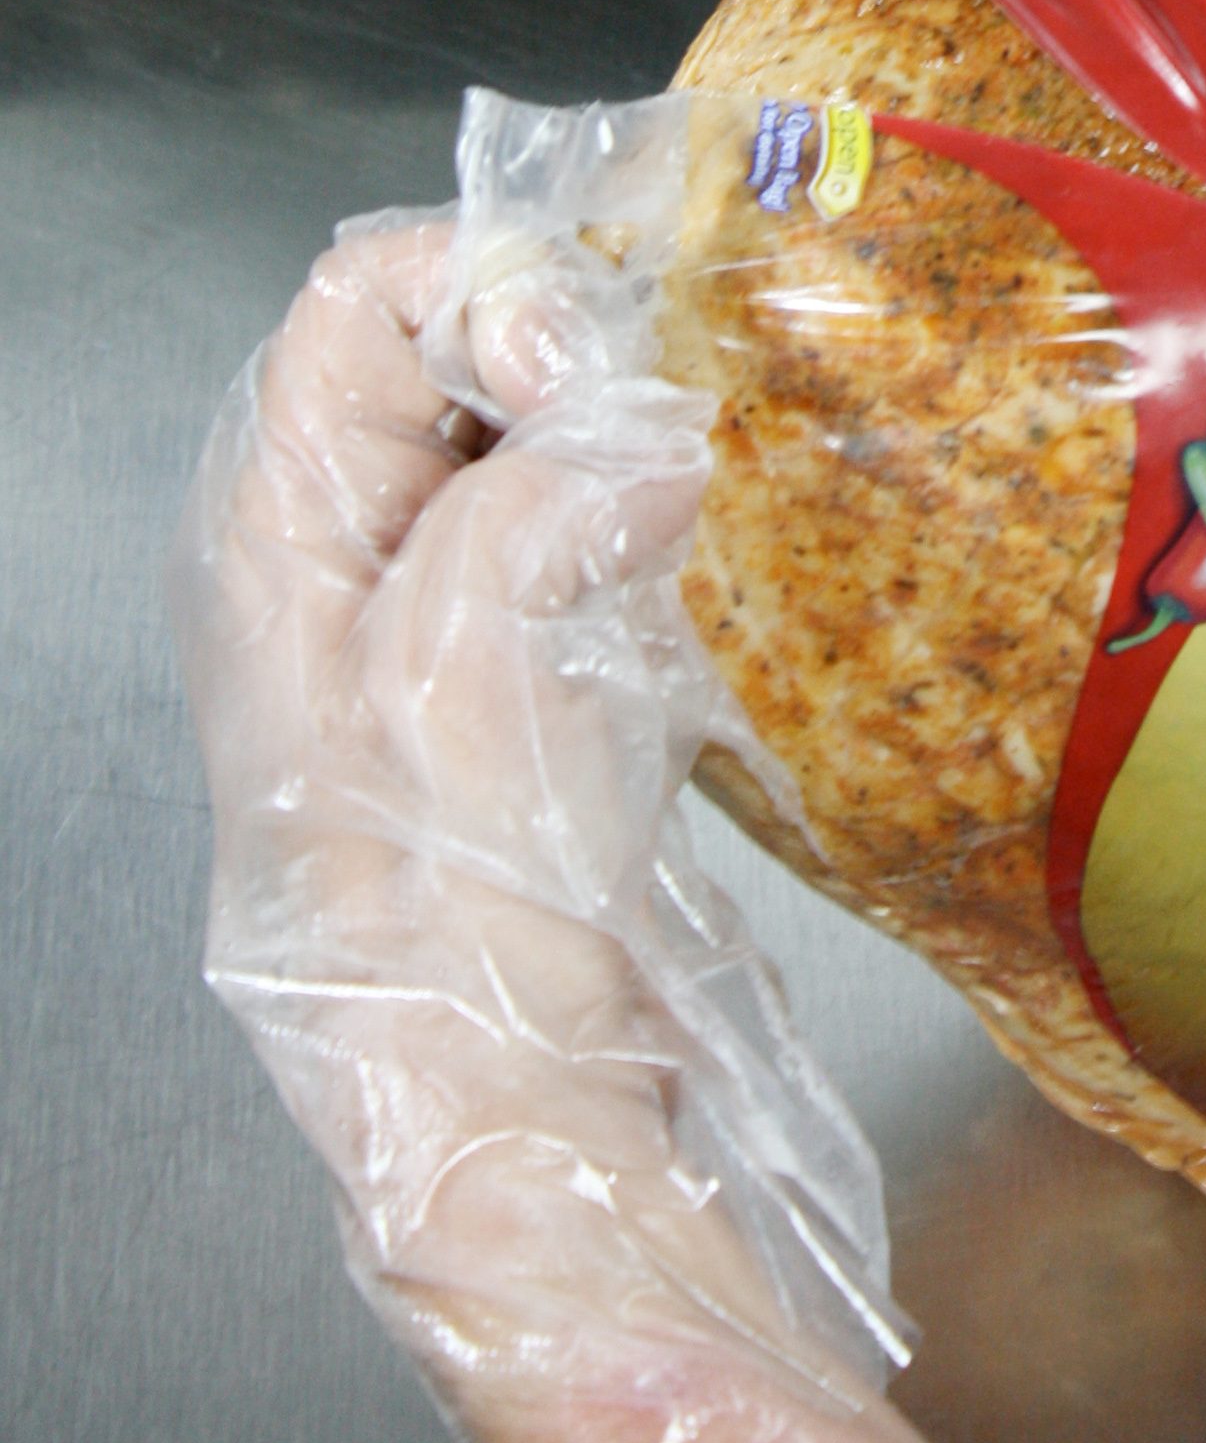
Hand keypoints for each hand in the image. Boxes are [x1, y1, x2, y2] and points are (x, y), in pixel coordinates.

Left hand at [173, 194, 895, 1406]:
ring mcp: (434, 638)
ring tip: (685, 465)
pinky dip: (643, 506)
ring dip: (611, 423)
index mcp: (276, 559)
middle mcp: (336, 581)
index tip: (591, 358)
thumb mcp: (462, 691)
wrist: (534, 1152)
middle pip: (435, 356)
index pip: (350, 307)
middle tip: (661, 398)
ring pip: (518, 442)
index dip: (481, 290)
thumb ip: (530, 513)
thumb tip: (636, 430)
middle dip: (560, 339)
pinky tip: (693, 550)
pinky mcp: (528, 695)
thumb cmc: (456, 955)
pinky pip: (577, 532)